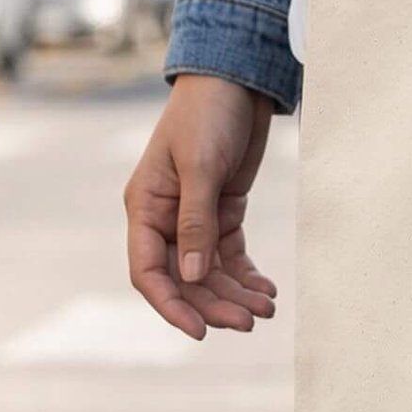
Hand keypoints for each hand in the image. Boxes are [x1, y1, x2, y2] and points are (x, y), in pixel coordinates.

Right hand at [124, 75, 277, 341]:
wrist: (237, 79)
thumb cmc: (207, 114)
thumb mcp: (199, 166)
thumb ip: (196, 221)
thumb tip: (192, 276)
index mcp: (144, 208)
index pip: (148, 271)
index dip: (171, 305)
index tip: (199, 331)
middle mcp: (165, 218)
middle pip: (185, 278)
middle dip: (215, 303)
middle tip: (250, 321)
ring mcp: (195, 216)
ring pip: (210, 271)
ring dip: (235, 293)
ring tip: (266, 308)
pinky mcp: (223, 210)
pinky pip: (230, 255)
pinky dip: (246, 275)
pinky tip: (265, 289)